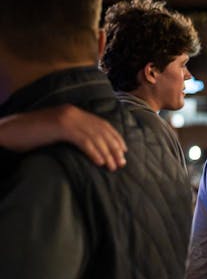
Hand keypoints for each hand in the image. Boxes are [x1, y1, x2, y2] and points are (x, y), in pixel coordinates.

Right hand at [0, 104, 126, 169]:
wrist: (8, 131)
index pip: (101, 124)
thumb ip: (72, 134)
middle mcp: (72, 112)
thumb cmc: (30, 135)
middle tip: (122, 162)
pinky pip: (83, 141)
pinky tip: (100, 162)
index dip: (115, 137)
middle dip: (114, 147)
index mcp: (73, 112)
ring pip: (95, 137)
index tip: (123, 150)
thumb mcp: (55, 132)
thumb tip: (91, 146)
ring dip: (107, 153)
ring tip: (113, 166)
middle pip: (101, 130)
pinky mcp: (60, 126)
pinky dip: (94, 152)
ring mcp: (66, 118)